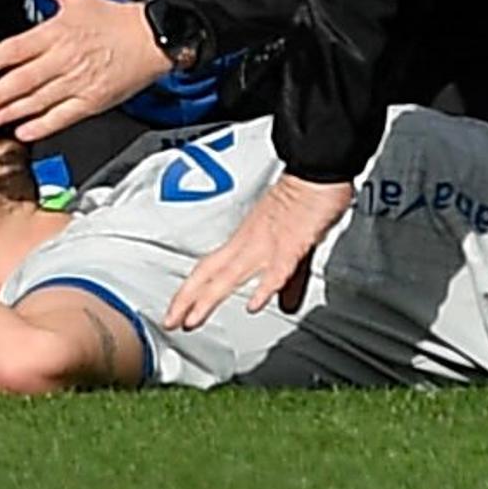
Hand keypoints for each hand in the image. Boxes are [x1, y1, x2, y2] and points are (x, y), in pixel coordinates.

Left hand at [0, 0, 173, 139]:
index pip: (16, 48)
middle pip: (22, 79)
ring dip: (11, 112)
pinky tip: (24, 131)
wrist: (153, 38)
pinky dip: (42, 126)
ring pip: (38, 101)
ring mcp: (78, 81)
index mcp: (58, 31)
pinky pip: (63, 116)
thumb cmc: (115, 18)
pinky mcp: (92, 101)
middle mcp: (64, 58)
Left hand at [162, 171, 351, 332]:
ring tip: (193, 320)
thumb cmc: (305, 197)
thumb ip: (288, 280)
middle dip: (187, 299)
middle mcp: (250, 241)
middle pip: (210, 272)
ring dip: (210, 298)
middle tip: (170, 322)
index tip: (178, 311)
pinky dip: (263, 288)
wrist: (317, 167)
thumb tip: (283, 303)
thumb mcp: (294, 247)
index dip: (192, 290)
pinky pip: (275, 269)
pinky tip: (254, 305)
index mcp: (247, 240)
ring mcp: (269, 242)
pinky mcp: (292, 243)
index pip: (211, 268)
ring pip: (231, 273)